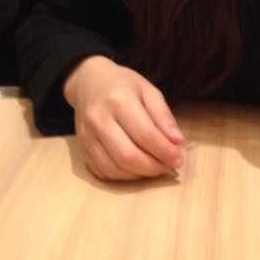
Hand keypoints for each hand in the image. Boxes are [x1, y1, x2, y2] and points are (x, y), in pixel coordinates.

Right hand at [63, 55, 185, 180]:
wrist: (89, 82)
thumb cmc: (123, 85)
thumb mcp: (148, 91)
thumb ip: (163, 116)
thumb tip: (177, 141)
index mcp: (119, 100)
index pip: (145, 134)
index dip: (164, 151)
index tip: (178, 160)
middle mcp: (99, 119)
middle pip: (127, 155)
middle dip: (152, 167)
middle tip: (168, 167)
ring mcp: (87, 136)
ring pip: (113, 168)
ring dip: (139, 175)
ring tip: (155, 168)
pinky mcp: (81, 148)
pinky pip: (102, 172)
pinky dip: (123, 176)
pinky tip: (136, 169)